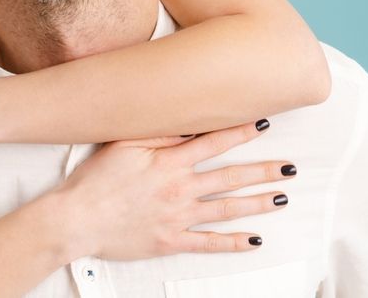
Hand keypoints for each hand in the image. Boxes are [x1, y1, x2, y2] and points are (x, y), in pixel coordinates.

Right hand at [48, 120, 293, 261]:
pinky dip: (234, 243)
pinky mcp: (171, 241)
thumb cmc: (94, 180)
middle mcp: (180, 188)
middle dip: (263, 171)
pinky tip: (254, 240)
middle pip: (230, 177)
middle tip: (289, 168)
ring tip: (280, 198)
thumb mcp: (122, 144)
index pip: (213, 143)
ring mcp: (178, 217)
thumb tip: (187, 123)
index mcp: (168, 162)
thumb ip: (157, 133)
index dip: (240, 132)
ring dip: (257, 203)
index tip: (264, 125)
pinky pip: (209, 244)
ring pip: (227, 209)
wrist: (78, 218)